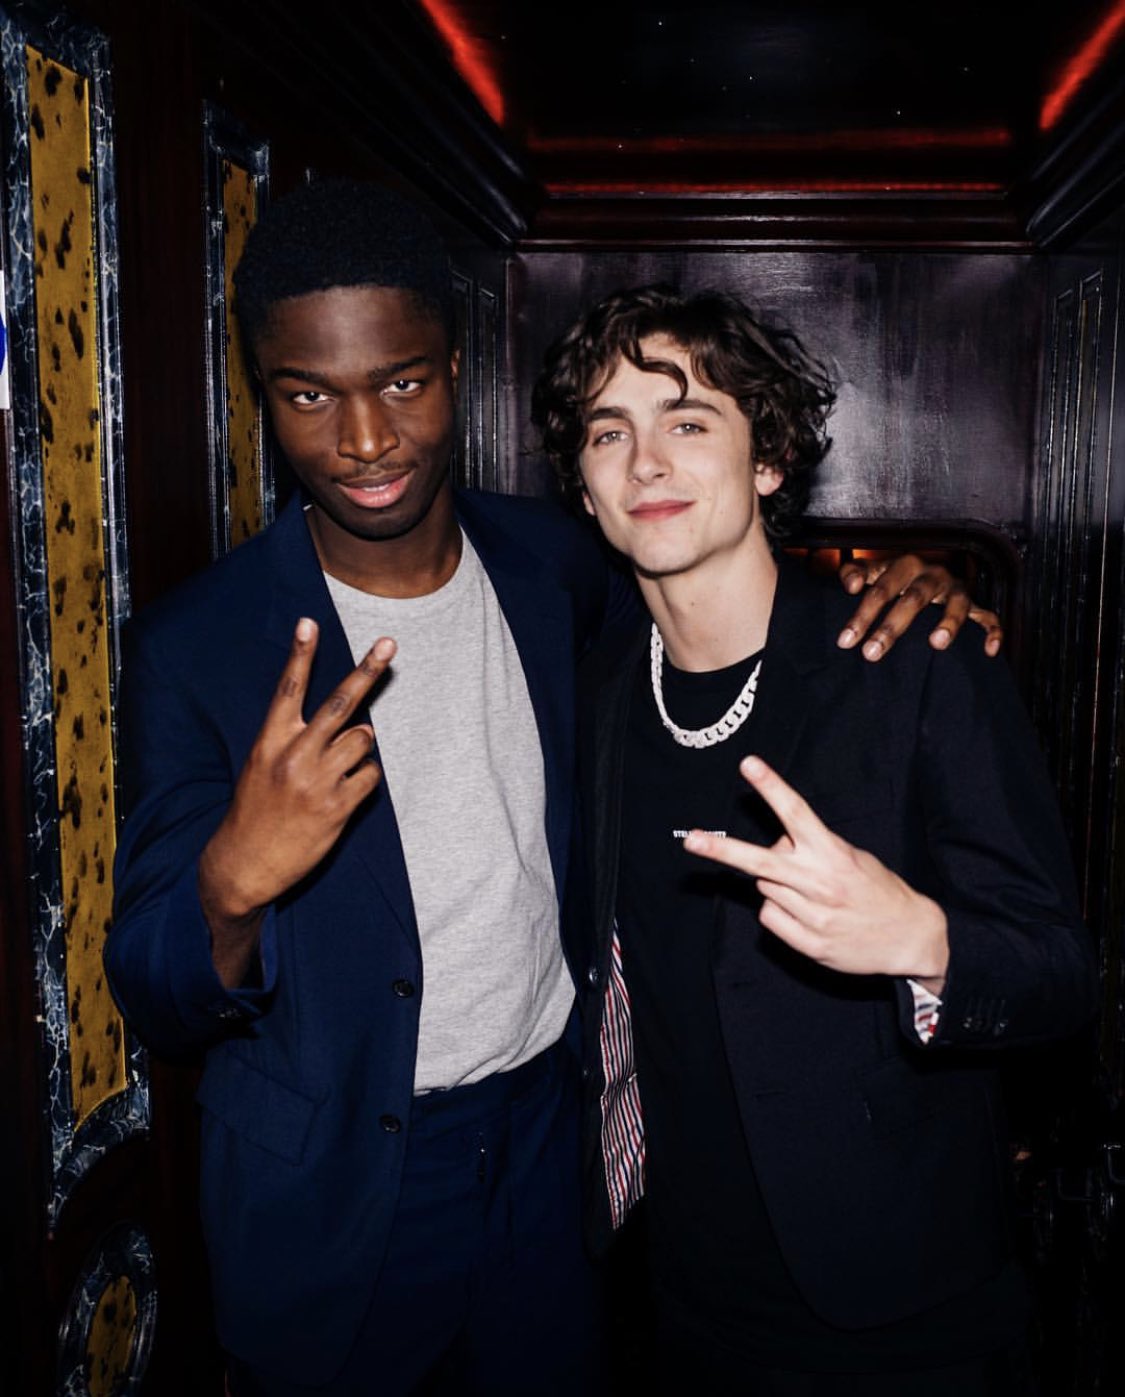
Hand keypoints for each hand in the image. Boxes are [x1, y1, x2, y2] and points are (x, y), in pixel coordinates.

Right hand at [199, 618, 394, 986]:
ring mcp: (318, 780)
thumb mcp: (263, 766)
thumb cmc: (256, 810)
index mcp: (270, 741)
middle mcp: (294, 755)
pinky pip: (370, 776)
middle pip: (340, 703)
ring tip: (338, 767)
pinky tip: (345, 792)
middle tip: (389, 644)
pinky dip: (365, 778)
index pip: (288, 688)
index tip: (309, 622)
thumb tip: (358, 724)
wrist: (244, 863)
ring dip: (360, 747)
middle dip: (367, 670)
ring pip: (363, 740)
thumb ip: (299, 741)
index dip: (300, 654)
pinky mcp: (337, 807)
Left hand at [683, 755, 947, 990]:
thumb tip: (776, 847)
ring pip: (764, 888)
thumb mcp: (853, 858)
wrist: (911, 938)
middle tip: (691, 840)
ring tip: (808, 891)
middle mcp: (819, 883)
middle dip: (722, 850)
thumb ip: (812, 849)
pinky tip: (805, 914)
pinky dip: (779, 911)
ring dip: (776, 884)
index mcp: (833, 854)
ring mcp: (813, 916)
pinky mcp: (809, 943)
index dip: (772, 787)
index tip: (748, 764)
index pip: (796, 813)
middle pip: (760, 861)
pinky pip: (770, 917)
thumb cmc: (877, 890)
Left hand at [836, 553, 1002, 661]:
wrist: (927, 571)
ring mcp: (955, 590)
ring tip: (936, 644)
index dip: (862, 614)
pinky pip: (988, 617)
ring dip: (949, 622)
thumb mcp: (874, 570)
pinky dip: (992, 632)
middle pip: (914, 598)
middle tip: (871, 653)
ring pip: (957, 603)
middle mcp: (932, 575)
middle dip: (892, 627)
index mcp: (905, 565)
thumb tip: (850, 584)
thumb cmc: (894, 577)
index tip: (845, 641)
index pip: (881, 588)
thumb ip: (854, 572)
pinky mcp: (974, 605)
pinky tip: (989, 650)